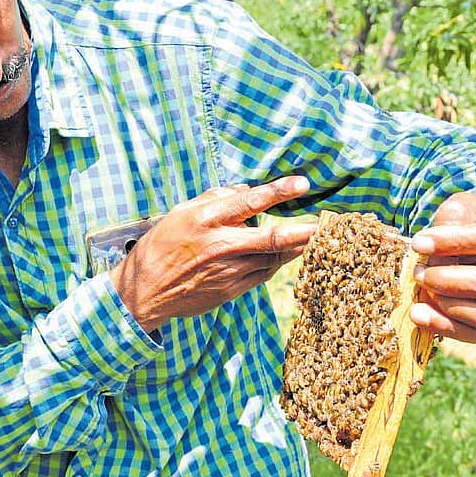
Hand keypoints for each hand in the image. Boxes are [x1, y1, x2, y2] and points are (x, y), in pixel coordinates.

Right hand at [109, 176, 315, 332]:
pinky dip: (278, 261)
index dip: (278, 192)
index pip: (249, 202)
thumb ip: (214, 199)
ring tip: (316, 235)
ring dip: (297, 246)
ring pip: (275, 257)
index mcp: (206, 221)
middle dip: (306, 230)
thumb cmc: (160, 247)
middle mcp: (221, 246)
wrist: (145, 293)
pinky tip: (285, 253)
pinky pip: (265, 273)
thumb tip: (245, 190)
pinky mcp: (234, 290)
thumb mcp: (180, 213)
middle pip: (273, 238)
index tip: (302, 184)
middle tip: (330, 224)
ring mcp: (230, 272)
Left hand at [410, 192, 475, 342]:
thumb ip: (453, 216)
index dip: (452, 242)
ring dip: (447, 305)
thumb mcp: (466, 207)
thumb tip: (430, 243)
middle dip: (447, 281)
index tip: (419, 244)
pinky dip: (445, 327)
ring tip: (421, 289)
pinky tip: (420, 314)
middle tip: (419, 272)